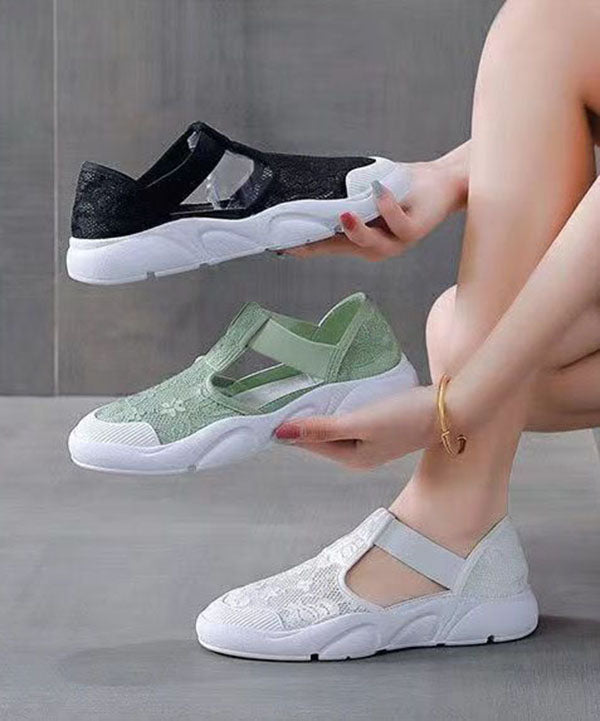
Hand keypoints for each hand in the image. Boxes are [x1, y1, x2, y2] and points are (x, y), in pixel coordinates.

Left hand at [274, 386, 437, 468]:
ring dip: (322, 414)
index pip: (311, 444)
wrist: (451, 408)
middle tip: (284, 400)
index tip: (271, 413)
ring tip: (304, 395)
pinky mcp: (383, 427)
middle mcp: (361, 455)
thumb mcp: (359, 422)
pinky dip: (340, 409)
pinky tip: (336, 395)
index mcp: (353, 459)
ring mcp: (373, 442)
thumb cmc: (405, 417)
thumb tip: (282, 433)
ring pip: (337, 428)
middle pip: (323, 438)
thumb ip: (321, 428)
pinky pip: (352, 420)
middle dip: (305, 422)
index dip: (291, 430)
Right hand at [284, 146, 468, 261]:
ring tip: (344, 214)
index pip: (326, 245)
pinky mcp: (414, 232)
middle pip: (342, 248)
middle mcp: (375, 246)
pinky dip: (387, 209)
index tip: (281, 244)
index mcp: (360, 240)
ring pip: (371, 243)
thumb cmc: (402, 187)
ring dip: (356, 230)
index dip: (304, 246)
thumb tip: (312, 188)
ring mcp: (395, 242)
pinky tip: (378, 193)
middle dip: (320, 243)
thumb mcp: (366, 191)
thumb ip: (344, 197)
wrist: (441, 183)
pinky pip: (398, 225)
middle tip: (299, 233)